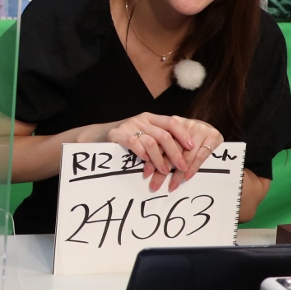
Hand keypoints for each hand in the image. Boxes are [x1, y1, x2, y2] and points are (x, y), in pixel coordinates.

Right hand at [108, 114, 222, 191]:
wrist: (98, 136)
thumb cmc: (125, 139)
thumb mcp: (143, 134)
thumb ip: (157, 139)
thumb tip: (181, 154)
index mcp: (150, 118)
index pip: (171, 122)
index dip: (183, 134)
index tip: (192, 147)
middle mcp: (141, 120)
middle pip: (164, 135)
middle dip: (175, 153)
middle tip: (182, 167)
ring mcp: (129, 126)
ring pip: (151, 142)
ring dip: (160, 159)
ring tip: (164, 171)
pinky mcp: (118, 134)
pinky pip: (134, 143)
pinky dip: (142, 153)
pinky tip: (145, 162)